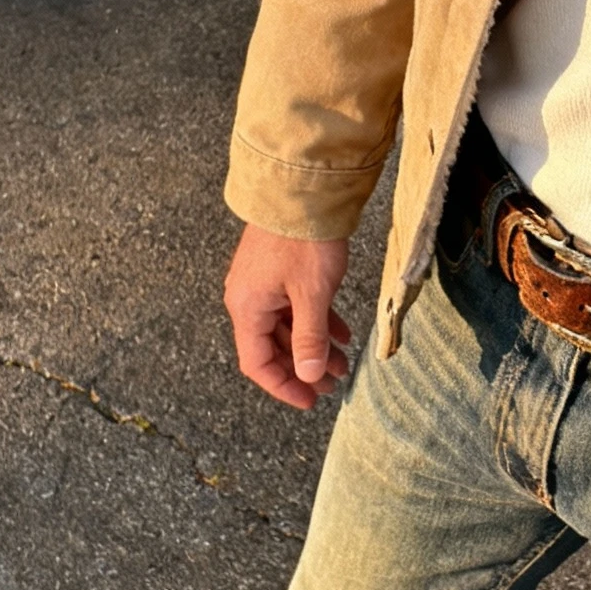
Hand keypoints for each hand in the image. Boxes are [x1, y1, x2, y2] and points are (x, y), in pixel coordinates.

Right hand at [224, 224, 352, 410]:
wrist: (305, 188)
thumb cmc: (304, 239)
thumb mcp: (312, 295)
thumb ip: (310, 338)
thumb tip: (307, 375)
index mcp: (247, 308)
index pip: (257, 363)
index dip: (283, 385)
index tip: (310, 401)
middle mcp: (250, 298)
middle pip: (274, 347)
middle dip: (303, 369)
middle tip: (331, 385)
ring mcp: (265, 283)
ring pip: (288, 327)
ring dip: (314, 347)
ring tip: (343, 363)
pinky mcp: (281, 270)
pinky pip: (296, 306)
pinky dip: (318, 323)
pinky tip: (342, 333)